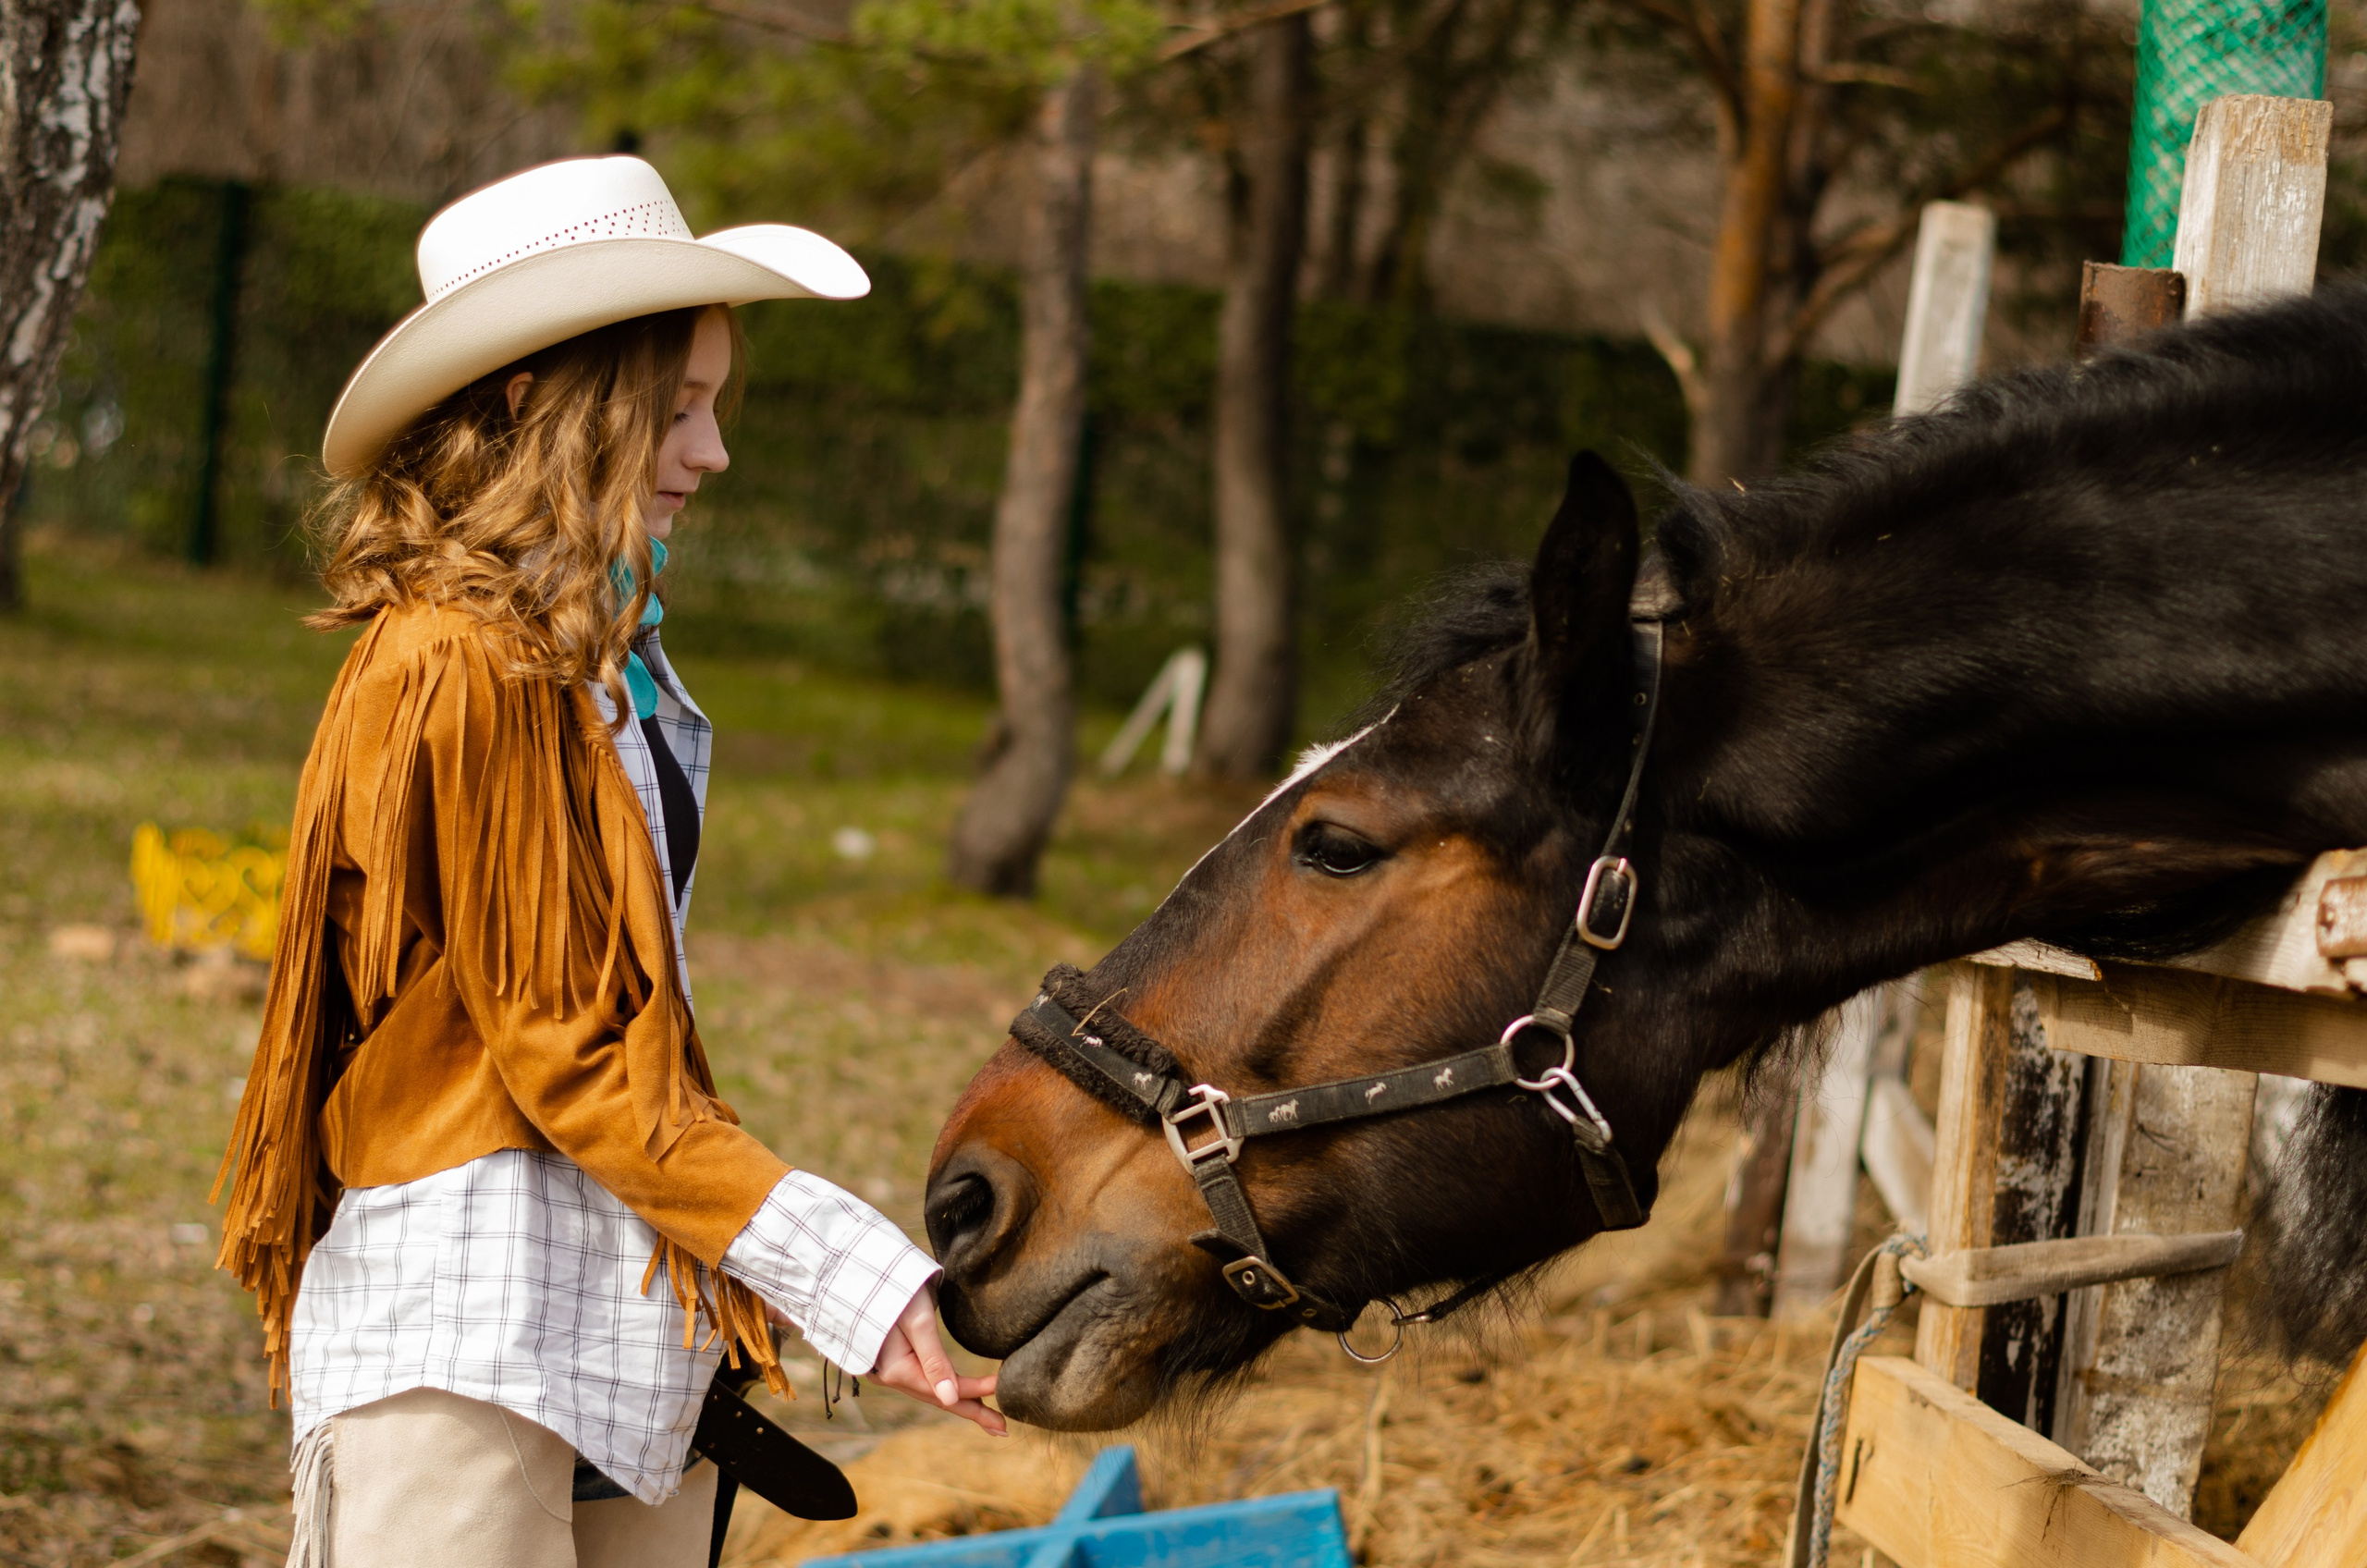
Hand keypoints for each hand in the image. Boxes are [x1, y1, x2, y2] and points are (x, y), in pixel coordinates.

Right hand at [866, 1281, 1005, 1435]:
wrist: (864, 1272)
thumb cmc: (893, 1289)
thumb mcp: (918, 1321)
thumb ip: (934, 1360)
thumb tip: (952, 1399)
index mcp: (896, 1370)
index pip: (944, 1388)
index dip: (976, 1389)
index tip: (1004, 1386)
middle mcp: (891, 1376)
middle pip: (938, 1398)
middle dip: (972, 1411)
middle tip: (1002, 1428)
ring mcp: (890, 1370)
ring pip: (931, 1391)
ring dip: (960, 1403)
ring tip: (988, 1416)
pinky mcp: (894, 1360)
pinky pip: (924, 1381)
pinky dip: (945, 1388)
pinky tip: (960, 1394)